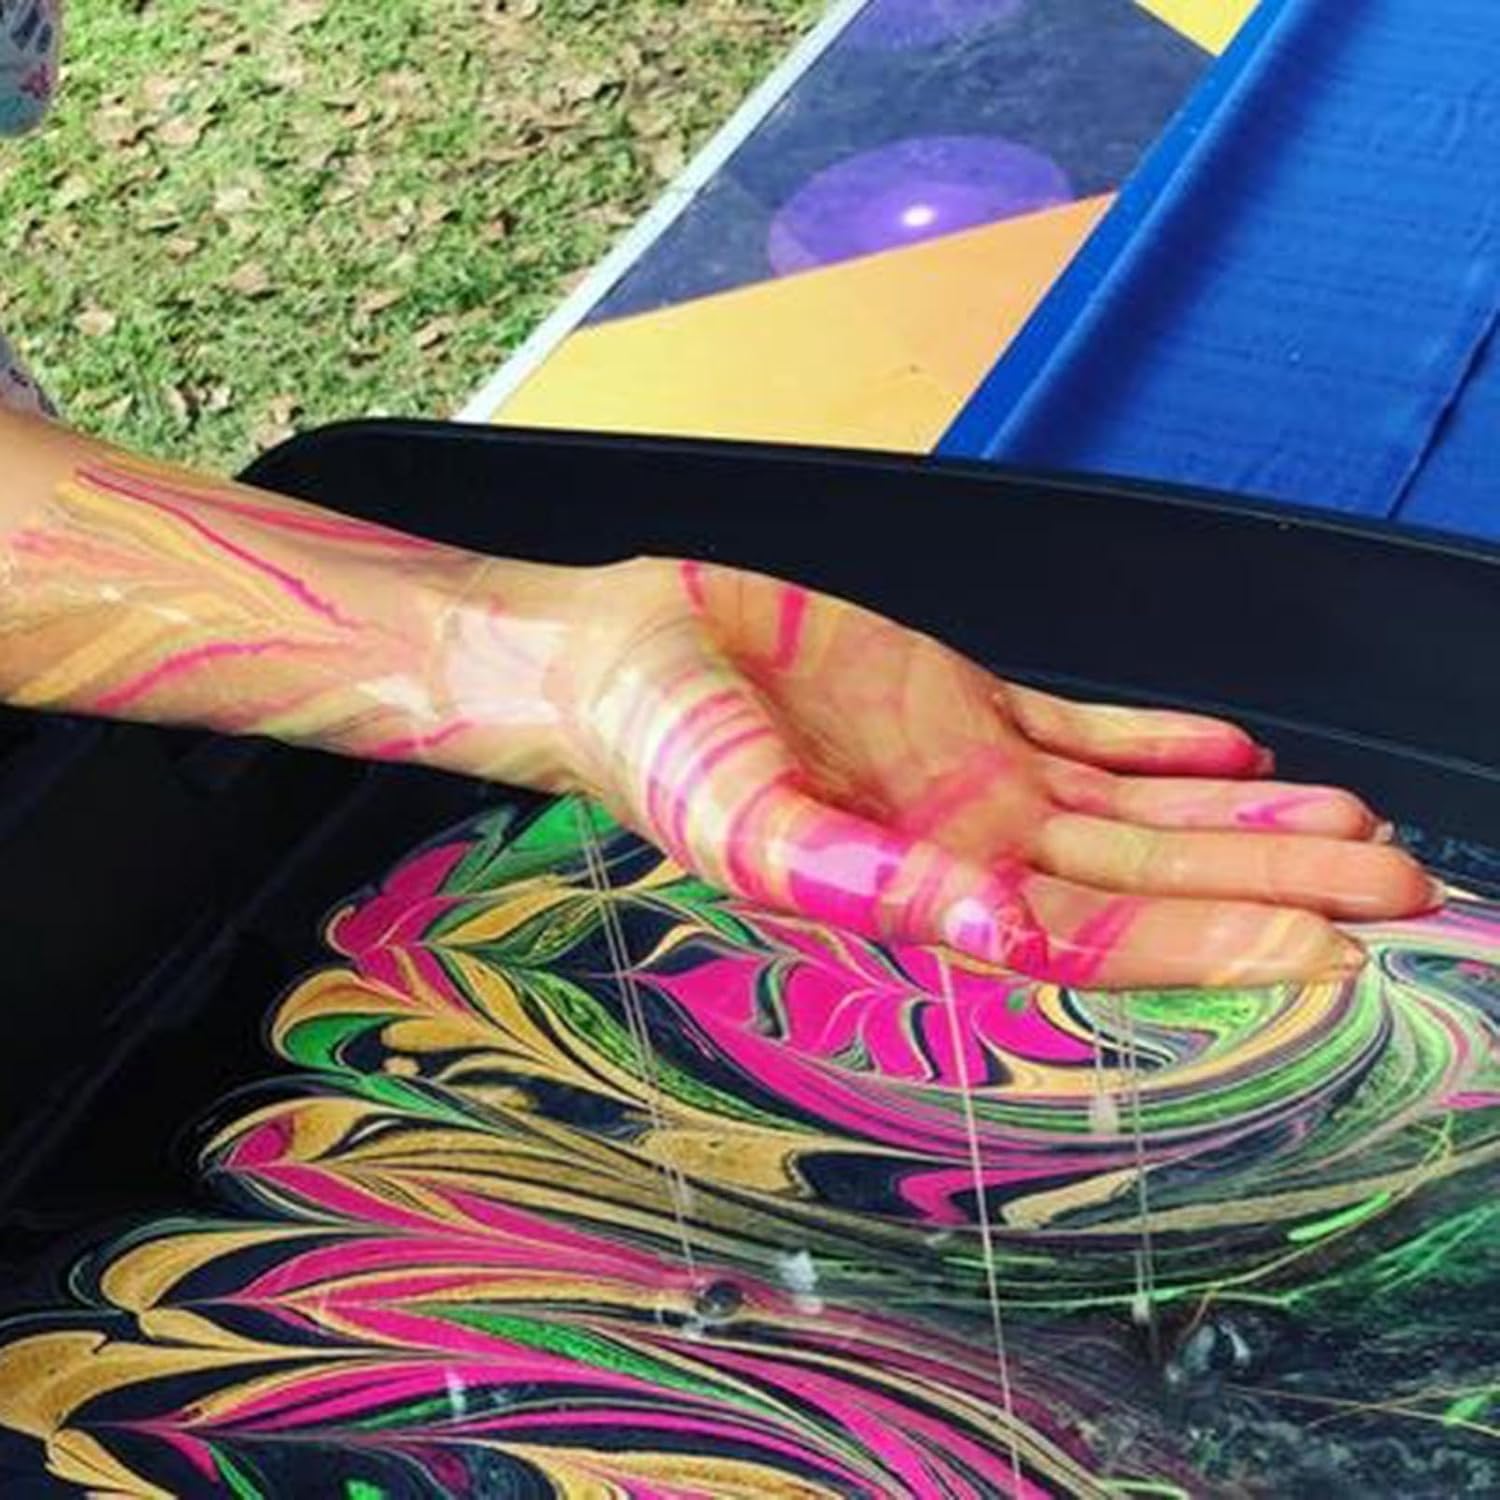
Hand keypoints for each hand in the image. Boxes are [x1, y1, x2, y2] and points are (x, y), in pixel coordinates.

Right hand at [550, 559, 1436, 987]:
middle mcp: (964, 845)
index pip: (1094, 937)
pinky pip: (1081, 728)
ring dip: (1239, 819)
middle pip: (1145, 879)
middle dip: (1269, 886)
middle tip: (1401, 890)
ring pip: (1134, 810)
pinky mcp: (957, 704)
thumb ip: (873, 882)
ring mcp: (970, 774)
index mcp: (922, 892)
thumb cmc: (663, 749)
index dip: (1212, 946)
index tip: (1328, 952)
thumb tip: (1000, 931)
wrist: (625, 658)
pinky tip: (1236, 747)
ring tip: (1354, 827)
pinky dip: (1160, 740)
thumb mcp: (753, 822)